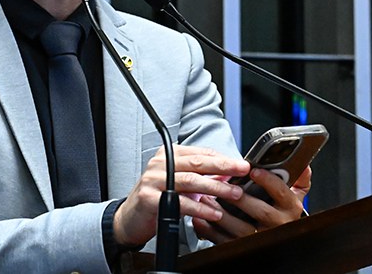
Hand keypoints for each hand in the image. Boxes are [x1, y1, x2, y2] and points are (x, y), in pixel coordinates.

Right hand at [113, 145, 250, 246]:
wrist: (129, 219)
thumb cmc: (157, 199)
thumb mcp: (181, 184)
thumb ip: (202, 178)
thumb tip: (227, 174)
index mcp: (169, 155)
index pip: (200, 153)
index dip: (223, 158)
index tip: (241, 164)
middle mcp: (160, 163)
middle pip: (197, 163)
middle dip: (223, 167)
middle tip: (242, 170)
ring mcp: (154, 180)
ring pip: (191, 181)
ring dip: (216, 188)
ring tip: (233, 194)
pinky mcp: (150, 198)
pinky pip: (180, 202)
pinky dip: (199, 208)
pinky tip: (213, 213)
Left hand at [192, 165, 312, 243]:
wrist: (278, 239)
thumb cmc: (282, 211)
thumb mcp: (294, 195)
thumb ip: (299, 179)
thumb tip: (304, 163)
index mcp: (290, 208)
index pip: (281, 192)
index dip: (268, 181)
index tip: (254, 171)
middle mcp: (278, 225)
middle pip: (260, 212)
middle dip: (239, 198)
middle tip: (223, 186)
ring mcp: (261, 239)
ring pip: (241, 229)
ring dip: (221, 215)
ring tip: (207, 199)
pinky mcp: (243, 250)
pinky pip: (226, 242)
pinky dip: (210, 231)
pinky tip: (200, 219)